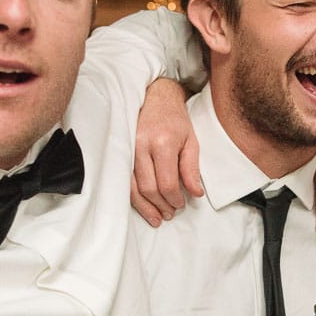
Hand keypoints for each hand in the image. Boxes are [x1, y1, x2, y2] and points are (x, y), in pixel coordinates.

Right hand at [132, 78, 203, 225]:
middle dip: (160, 205)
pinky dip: (133, 197)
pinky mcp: (121, 152)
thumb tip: (195, 194)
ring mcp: (127, 149)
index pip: (166, 182)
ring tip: (157, 218)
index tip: (181, 204)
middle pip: (149, 188)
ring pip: (132, 188)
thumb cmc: (175, 119)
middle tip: (170, 214)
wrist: (155, 97)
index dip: (174, 199)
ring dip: (145, 207)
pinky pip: (124, 181)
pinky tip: (142, 206)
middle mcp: (141, 147)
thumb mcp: (191, 141)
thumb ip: (191, 169)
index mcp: (162, 143)